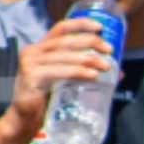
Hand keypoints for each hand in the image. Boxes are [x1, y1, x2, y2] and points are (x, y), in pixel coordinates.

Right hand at [8, 19, 113, 134]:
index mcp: (40, 47)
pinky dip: (79, 72)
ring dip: (89, 59)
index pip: (61, 28)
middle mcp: (33, 51)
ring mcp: (30, 63)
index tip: (100, 27)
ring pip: (65, 56)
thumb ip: (83, 70)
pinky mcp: (32, 76)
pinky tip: (93, 76)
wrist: (25, 118)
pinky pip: (61, 71)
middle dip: (91, 42)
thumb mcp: (65, 78)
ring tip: (106, 66)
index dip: (80, 24)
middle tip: (109, 50)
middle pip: (66, 40)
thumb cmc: (47, 98)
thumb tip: (117, 70)